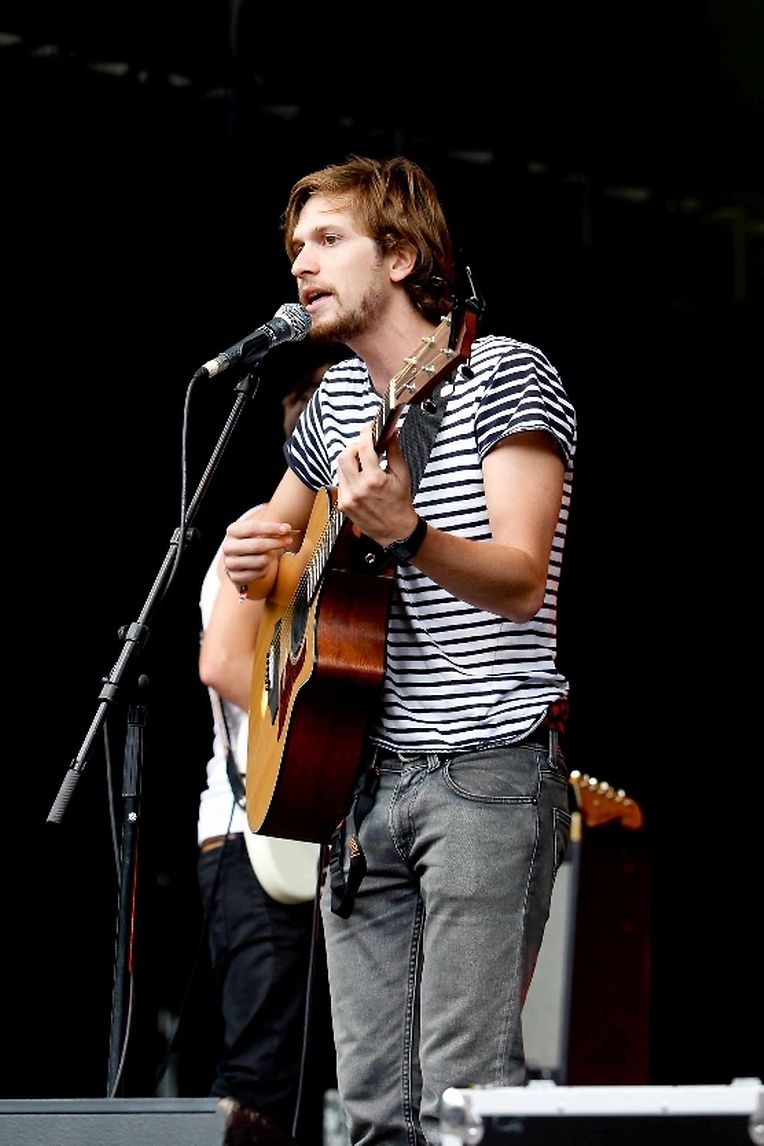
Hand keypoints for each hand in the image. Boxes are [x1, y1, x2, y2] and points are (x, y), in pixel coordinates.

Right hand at [221, 516, 299, 590]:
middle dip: (276, 543)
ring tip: (272, 554)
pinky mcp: (236, 577)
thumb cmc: (253, 542)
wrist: (241, 560)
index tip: (286, 529)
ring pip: (261, 560)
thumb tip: (286, 529)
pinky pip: (260, 573)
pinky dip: (266, 569)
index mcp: (232, 531)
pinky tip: (265, 565)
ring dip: (271, 557)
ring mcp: (230, 564)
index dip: (271, 528)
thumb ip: (272, 529)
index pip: (252, 528)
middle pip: (257, 545)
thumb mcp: (259, 532)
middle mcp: (228, 547)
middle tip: (288, 540)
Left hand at [336, 424, 417, 545]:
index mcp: (374, 480)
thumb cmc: (400, 505)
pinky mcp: (343, 505)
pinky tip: (359, 479)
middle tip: (363, 447)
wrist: (395, 531)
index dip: (365, 434)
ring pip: (339, 468)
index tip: (368, 429)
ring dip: (350, 461)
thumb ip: (394, 452)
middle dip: (353, 448)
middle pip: (344, 456)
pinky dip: (348, 475)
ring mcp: (348, 498)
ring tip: (363, 464)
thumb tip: (391, 434)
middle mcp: (358, 489)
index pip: (364, 448)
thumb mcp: (402, 476)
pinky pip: (340, 482)